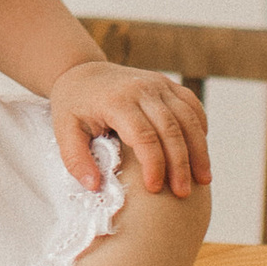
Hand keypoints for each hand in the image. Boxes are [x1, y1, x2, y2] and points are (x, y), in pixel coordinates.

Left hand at [49, 58, 211, 195]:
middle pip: (171, 129)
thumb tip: (95, 187)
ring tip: (203, 180)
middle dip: (180, 164)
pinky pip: (192, 105)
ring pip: (188, 117)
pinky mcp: (167, 84)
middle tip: (183, 193)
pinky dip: (200, 128)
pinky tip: (200, 153)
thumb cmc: (73, 106)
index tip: (155, 189)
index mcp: (116, 101)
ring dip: (198, 150)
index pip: (143, 136)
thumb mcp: (63, 132)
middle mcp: (141, 89)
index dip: (153, 164)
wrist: (81, 72)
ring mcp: (158, 84)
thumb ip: (76, 160)